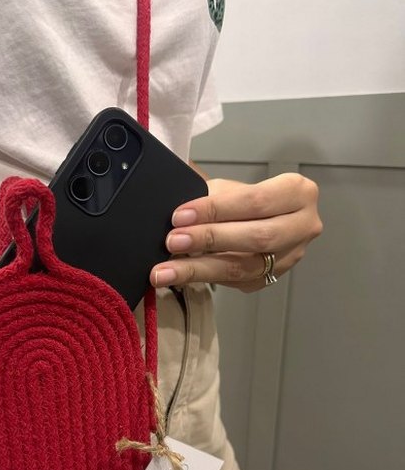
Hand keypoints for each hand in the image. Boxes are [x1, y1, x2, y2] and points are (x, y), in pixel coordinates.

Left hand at [151, 173, 322, 291]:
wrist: (255, 218)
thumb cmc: (243, 200)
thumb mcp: (230, 188)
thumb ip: (211, 199)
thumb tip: (179, 217)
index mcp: (298, 193)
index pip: (255, 202)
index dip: (217, 209)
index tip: (181, 215)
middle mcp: (303, 226)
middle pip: (257, 238)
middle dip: (210, 239)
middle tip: (174, 241)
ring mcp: (290, 257)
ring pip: (244, 267)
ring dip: (200, 269)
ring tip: (166, 270)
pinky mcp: (270, 278)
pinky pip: (235, 282)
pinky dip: (203, 278)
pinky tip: (177, 277)